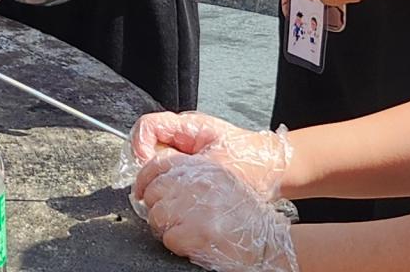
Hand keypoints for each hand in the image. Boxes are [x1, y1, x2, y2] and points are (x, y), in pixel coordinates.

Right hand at [127, 111, 291, 202]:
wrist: (276, 169)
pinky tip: (178, 195)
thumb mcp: (217, 163)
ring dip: (158, 177)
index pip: (148, 126)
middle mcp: (183, 135)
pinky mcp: (191, 165)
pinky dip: (168, 183)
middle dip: (148, 165)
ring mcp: (186, 149)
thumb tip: (157, 170)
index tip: (146, 164)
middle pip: (147, 144)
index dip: (140, 144)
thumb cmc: (253, 162)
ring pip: (156, 160)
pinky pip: (169, 172)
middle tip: (154, 185)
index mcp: (188, 126)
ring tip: (167, 193)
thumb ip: (185, 165)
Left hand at [140, 156, 297, 271]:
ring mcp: (195, 208)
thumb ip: (189, 178)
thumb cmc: (245, 216)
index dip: (144, 181)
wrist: (270, 242)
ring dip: (167, 229)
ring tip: (185, 232)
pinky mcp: (197, 232)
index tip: (140, 192)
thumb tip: (155, 185)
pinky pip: (169, 238)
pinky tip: (193, 243)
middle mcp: (196, 184)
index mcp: (202, 168)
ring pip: (157, 217)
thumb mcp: (219, 182)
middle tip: (172, 220)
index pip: (157, 165)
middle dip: (157, 209)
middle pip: (153, 193)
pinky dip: (177, 244)